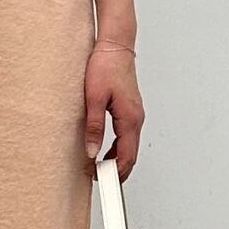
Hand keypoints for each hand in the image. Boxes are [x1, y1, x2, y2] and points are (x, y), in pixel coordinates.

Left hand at [83, 41, 143, 178]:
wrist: (115, 46)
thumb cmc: (105, 66)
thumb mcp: (93, 98)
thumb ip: (94, 127)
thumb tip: (92, 151)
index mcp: (130, 118)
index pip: (126, 156)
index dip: (115, 173)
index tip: (103, 182)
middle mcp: (136, 119)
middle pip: (130, 156)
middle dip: (117, 172)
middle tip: (98, 180)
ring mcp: (135, 115)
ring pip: (129, 147)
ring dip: (117, 161)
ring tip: (98, 169)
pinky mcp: (130, 111)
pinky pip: (127, 137)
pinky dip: (118, 149)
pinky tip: (104, 152)